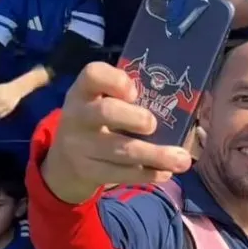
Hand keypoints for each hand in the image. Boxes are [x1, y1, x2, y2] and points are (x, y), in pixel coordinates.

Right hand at [42, 61, 192, 203]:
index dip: (115, 80)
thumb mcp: (101, 103)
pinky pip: (119, 173)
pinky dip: (146, 174)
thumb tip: (182, 105)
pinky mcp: (87, 171)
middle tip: (154, 124)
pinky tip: (165, 172)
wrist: (64, 162)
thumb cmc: (97, 123)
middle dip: (133, 117)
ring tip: (182, 160)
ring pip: (119, 149)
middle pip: (105, 112)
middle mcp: (78, 114)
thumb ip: (129, 99)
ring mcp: (79, 145)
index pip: (93, 74)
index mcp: (84, 90)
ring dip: (155, 155)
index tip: (135, 91)